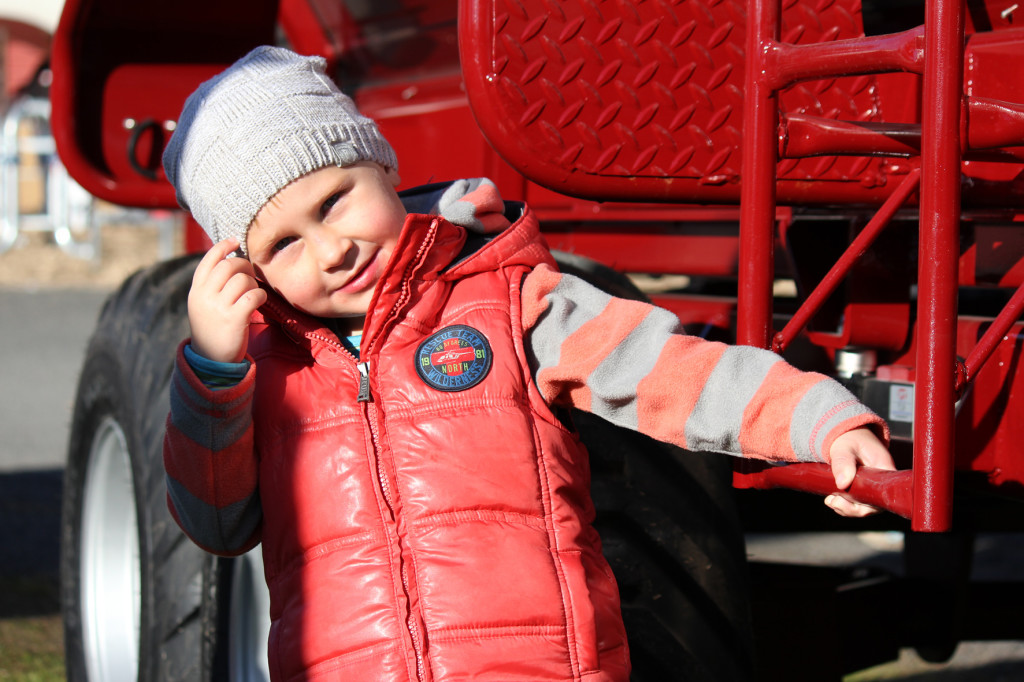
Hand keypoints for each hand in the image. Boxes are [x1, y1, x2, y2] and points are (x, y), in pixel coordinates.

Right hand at [188, 238, 267, 362]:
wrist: (212, 359)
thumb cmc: (213, 327)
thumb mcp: (202, 304)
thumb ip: (211, 284)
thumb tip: (230, 260)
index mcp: (196, 290)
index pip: (208, 260)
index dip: (223, 247)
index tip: (235, 241)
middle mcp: (204, 296)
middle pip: (229, 266)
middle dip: (244, 266)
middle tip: (249, 274)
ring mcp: (218, 307)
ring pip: (242, 280)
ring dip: (253, 283)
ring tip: (252, 292)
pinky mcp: (234, 318)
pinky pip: (253, 295)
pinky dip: (260, 295)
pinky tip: (258, 301)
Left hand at [824, 427, 895, 517]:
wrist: (844, 431)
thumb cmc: (848, 436)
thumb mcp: (844, 447)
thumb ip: (843, 462)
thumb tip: (842, 483)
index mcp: (884, 468)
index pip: (883, 495)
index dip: (866, 505)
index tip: (846, 501)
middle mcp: (881, 479)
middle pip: (873, 504)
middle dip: (852, 509)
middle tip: (833, 502)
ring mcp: (872, 483)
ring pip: (863, 504)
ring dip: (846, 507)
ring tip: (830, 501)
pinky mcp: (862, 485)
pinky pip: (857, 500)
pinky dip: (844, 503)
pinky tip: (831, 499)